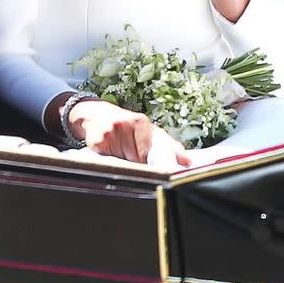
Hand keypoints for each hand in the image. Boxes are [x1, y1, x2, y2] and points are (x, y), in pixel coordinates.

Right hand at [67, 98, 190, 166]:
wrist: (96, 113)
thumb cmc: (126, 125)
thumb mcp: (148, 130)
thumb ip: (168, 145)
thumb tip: (187, 161)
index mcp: (141, 122)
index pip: (148, 152)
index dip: (148, 162)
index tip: (150, 169)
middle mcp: (125, 124)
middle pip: (135, 158)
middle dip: (134, 162)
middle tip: (131, 157)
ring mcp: (109, 132)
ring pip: (121, 161)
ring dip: (121, 162)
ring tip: (119, 152)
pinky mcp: (96, 140)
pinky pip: (106, 159)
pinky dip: (108, 160)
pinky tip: (108, 151)